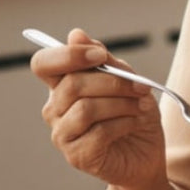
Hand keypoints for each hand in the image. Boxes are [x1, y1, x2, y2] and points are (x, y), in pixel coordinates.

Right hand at [30, 27, 167, 188]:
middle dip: (113, 82)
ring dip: (121, 104)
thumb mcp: (126, 80)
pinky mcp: (76, 156)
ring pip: (86, 108)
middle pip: (72, 84)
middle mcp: (55, 109)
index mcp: (62, 85)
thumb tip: (76, 34)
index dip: (68, 55)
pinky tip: (134, 123)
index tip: (100, 56)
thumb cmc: (134, 113)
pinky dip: (124, 123)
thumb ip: (104, 60)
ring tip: (140, 107)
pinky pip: (98, 132)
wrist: (147, 153)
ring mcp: (62, 134)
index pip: (43, 63)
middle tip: (140, 88)